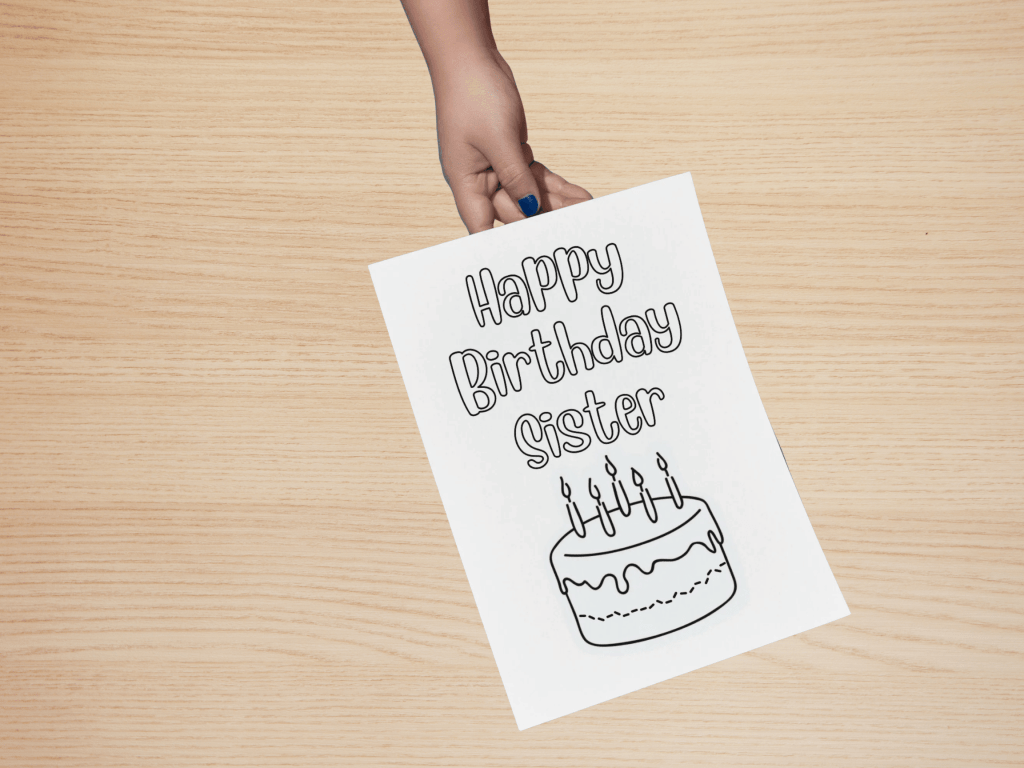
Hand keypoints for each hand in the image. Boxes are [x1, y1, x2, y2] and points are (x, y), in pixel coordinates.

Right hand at [432, 49, 591, 232]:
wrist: (470, 60)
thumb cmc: (473, 96)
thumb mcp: (499, 140)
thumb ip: (516, 178)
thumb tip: (531, 210)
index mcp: (466, 183)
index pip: (481, 228)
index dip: (500, 248)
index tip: (525, 262)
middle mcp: (480, 181)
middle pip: (514, 212)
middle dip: (544, 222)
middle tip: (576, 232)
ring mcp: (496, 168)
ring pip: (531, 195)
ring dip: (558, 205)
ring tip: (587, 215)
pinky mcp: (512, 154)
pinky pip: (536, 177)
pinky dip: (556, 186)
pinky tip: (579, 197)